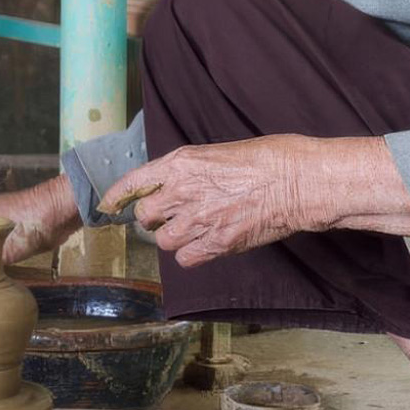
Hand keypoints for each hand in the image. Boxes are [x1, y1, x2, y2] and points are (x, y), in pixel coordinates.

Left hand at [100, 135, 324, 268]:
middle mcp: (183, 192)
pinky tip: (205, 245)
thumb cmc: (270, 158)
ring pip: (163, 240)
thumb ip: (193, 169)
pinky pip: (186, 258)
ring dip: (173, 237)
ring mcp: (199, 220)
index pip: (134, 182)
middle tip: (171, 215)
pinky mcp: (217, 244)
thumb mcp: (221, 151)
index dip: (117, 196)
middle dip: (154, 217)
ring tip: (193, 229)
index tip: (110, 204)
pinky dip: (191, 255)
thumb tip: (181, 181)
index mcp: (182, 163)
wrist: (299, 181)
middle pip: (145, 215)